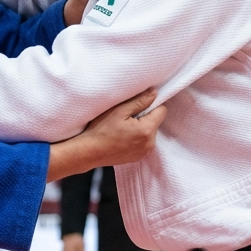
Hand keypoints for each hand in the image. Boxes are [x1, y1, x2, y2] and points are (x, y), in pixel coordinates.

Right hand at [46, 88, 166, 180]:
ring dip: (141, 128)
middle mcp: (150, 144)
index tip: (137, 105)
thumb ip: (140, 101)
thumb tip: (155, 93)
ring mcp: (145, 152)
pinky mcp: (139, 157)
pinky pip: (144, 142)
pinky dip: (137, 138)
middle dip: (145, 117)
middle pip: (156, 122)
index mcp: (147, 130)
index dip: (151, 105)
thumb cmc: (101, 130)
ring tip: (123, 128)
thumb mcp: (119, 110)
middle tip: (126, 117)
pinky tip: (123, 137)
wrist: (89, 152)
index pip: (162, 110)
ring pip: (150, 132)